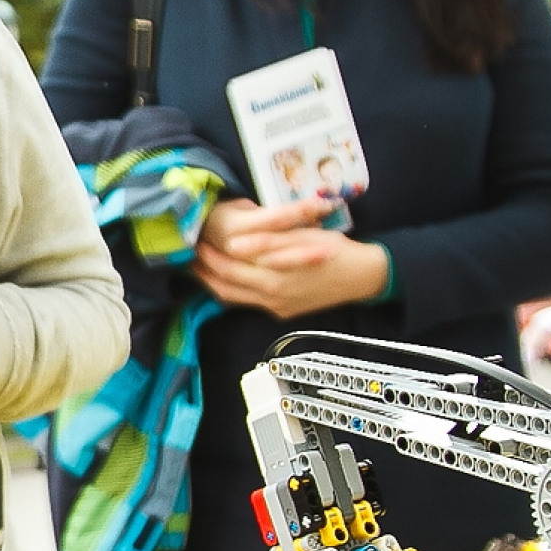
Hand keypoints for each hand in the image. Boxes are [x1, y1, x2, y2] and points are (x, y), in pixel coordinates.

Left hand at [191, 196, 387, 319]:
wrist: (363, 277)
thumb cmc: (334, 250)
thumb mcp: (301, 239)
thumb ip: (267, 243)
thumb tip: (234, 244)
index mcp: (274, 278)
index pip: (228, 268)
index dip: (208, 255)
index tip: (193, 240)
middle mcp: (271, 297)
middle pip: (224, 286)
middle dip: (202, 270)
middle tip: (187, 254)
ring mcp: (276, 307)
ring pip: (232, 297)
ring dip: (212, 282)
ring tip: (197, 265)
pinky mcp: (282, 311)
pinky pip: (247, 302)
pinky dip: (230, 290)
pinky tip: (224, 278)